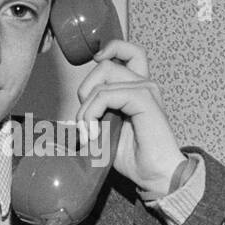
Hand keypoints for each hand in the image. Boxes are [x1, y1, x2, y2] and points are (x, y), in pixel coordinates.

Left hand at [73, 40, 185, 195]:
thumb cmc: (135, 158)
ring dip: (86, 108)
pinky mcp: (144, 99)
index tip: (95, 62)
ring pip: (103, 78)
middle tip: (83, 123)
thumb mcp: (107, 132)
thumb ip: (95, 116)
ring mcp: (146, 89)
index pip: (127, 51)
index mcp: (137, 88)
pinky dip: (92, 113)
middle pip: (106, 64)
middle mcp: (144, 84)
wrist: (156, 176)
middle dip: (85, 90)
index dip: (110, 48)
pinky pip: (106, 94)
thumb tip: (68, 118)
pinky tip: (93, 134)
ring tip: (87, 133)